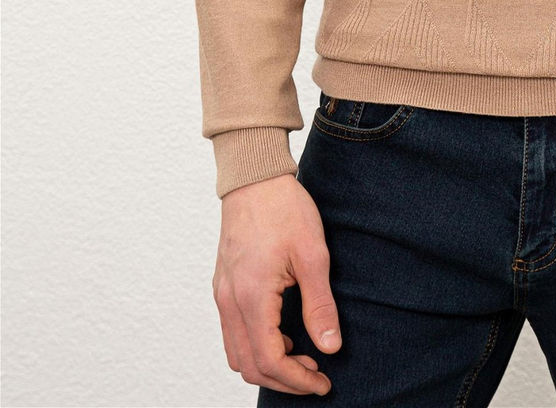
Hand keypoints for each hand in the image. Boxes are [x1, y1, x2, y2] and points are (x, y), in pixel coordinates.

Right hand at [213, 171, 340, 395]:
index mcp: (252, 296)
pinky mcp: (223, 286)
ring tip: (302, 355)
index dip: (297, 380)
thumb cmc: (284, 208)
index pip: (269, 361)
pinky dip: (255, 345)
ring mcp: (222, 294)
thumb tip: (331, 347)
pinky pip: (233, 332)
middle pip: (248, 366)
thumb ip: (320, 305)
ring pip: (236, 353)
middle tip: (317, 374)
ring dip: (267, 364)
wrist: (254, 176)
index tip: (324, 381)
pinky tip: (283, 333)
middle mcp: (229, 301)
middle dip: (283, 379)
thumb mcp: (313, 254)